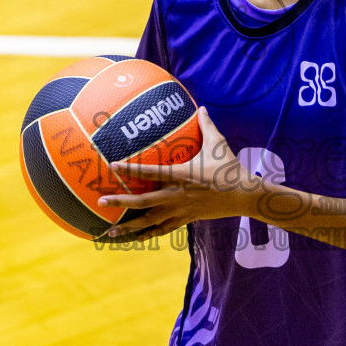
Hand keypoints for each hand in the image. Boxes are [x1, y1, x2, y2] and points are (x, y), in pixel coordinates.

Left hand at [97, 106, 249, 241]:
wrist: (244, 196)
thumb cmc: (230, 167)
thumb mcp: (218, 143)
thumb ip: (206, 125)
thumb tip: (202, 106)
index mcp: (183, 175)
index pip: (152, 172)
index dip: (131, 169)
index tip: (112, 165)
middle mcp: (178, 195)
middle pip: (144, 202)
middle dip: (121, 202)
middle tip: (101, 202)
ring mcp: (181, 210)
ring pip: (150, 221)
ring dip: (129, 228)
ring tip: (109, 232)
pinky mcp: (185, 219)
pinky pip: (162, 229)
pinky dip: (147, 234)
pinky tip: (134, 239)